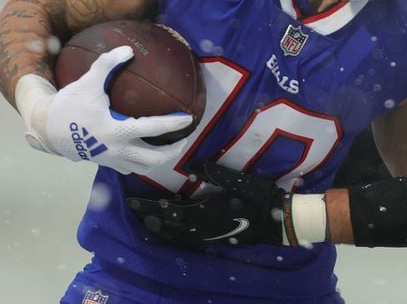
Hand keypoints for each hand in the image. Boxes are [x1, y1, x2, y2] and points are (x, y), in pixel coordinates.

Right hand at [15, 45, 192, 173]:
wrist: (45, 128)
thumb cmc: (68, 104)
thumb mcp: (87, 82)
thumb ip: (107, 64)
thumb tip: (128, 50)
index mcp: (115, 130)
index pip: (151, 128)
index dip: (172, 124)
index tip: (188, 119)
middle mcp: (115, 149)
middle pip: (152, 159)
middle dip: (172, 151)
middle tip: (183, 139)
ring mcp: (110, 159)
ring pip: (142, 168)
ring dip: (159, 160)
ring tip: (170, 148)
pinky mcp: (104, 163)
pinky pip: (129, 168)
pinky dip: (142, 161)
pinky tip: (146, 149)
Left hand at [126, 161, 286, 246]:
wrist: (275, 219)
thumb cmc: (255, 196)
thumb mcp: (235, 179)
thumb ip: (212, 172)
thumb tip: (191, 163)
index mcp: (201, 212)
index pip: (167, 210)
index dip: (148, 207)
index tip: (131, 202)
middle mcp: (199, 227)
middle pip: (167, 225)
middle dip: (150, 218)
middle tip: (135, 212)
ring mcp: (207, 236)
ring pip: (176, 236)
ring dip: (160, 229)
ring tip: (150, 223)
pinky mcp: (215, 239)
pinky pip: (188, 241)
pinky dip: (175, 237)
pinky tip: (174, 232)